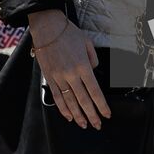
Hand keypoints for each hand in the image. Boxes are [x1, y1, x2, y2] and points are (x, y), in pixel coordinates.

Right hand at [28, 9, 109, 129]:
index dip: (101, 105)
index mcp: (83, 66)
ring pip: (70, 102)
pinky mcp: (49, 78)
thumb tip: (93, 70)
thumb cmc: (68, 33)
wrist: (47, 27)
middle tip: (97, 125)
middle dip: (92, 115)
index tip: (106, 115)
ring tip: (84, 124)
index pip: (95, 91)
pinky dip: (63, 108)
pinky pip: (56, 97)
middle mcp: (71, 74)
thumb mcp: (87, 42)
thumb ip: (93, 58)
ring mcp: (59, 77)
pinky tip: (69, 116)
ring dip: (78, 115)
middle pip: (83, 100)